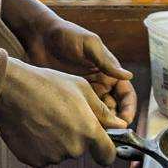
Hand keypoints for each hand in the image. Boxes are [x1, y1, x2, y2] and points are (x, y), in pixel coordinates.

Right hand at [0, 57, 124, 167]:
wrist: (11, 90)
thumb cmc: (47, 85)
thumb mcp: (81, 89)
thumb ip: (103, 112)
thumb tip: (120, 126)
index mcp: (89, 131)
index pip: (107, 156)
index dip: (106, 151)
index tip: (101, 147)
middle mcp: (73, 148)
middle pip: (80, 150)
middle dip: (74, 137)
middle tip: (59, 116)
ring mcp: (52, 157)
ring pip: (61, 153)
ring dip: (56, 141)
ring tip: (42, 118)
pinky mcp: (34, 161)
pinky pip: (43, 157)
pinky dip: (39, 146)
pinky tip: (32, 127)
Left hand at [22, 17, 136, 125]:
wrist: (39, 36)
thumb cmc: (67, 34)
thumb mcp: (89, 44)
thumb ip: (106, 61)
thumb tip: (128, 76)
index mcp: (109, 71)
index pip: (126, 94)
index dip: (128, 108)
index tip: (125, 122)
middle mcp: (100, 84)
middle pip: (114, 109)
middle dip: (115, 122)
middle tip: (108, 133)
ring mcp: (84, 92)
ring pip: (98, 114)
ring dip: (99, 124)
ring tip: (93, 132)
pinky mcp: (69, 97)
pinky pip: (80, 113)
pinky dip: (83, 121)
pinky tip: (79, 127)